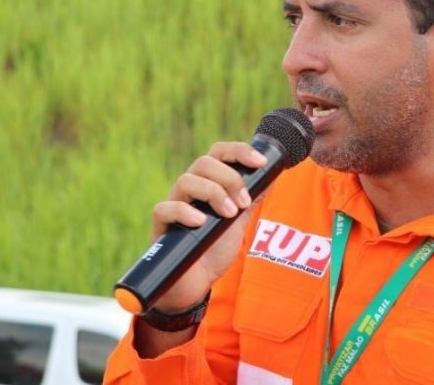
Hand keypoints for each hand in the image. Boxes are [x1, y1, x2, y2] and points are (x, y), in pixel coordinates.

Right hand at [148, 141, 267, 312]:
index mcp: (208, 182)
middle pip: (204, 162)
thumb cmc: (213, 248)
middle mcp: (189, 189)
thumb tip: (272, 175)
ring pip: (186, 180)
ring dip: (212, 193)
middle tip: (243, 203)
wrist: (196, 282)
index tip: (260, 162)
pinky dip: (185, 211)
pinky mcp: (161, 226)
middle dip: (229, 178)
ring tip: (228, 214)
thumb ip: (251, 197)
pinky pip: (165, 208)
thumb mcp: (238, 220)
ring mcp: (173, 205)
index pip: (219, 152)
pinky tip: (201, 222)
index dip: (239, 151)